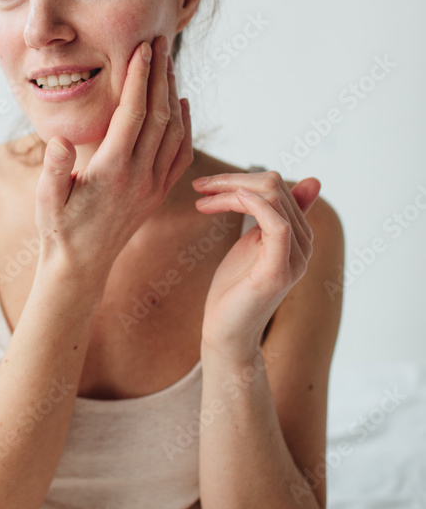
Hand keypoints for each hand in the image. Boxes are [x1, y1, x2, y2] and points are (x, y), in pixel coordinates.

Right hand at [34, 34, 192, 290]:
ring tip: (169, 64)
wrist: (81, 266)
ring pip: (174, 131)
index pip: (132, 114)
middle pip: (159, 115)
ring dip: (173, 94)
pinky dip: (185, 124)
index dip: (139, 78)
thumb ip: (52, 169)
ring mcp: (153, 185)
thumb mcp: (46, 200)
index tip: (143, 48)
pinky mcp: (159, 193)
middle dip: (160, 75)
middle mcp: (140, 176)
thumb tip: (58, 140)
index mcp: (112, 171)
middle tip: (160, 41)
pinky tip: (181, 104)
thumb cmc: (58, 229)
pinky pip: (181, 153)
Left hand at [192, 170, 320, 354]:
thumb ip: (270, 215)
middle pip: (274, 187)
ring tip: (202, 197)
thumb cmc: (235, 288)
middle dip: (231, 180)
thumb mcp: (252, 242)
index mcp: (298, 235)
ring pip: (272, 198)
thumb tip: (308, 181)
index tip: (206, 184)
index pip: (276, 187)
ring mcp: (295, 258)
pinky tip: (229, 198)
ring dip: (231, 189)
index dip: (240, 178)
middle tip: (200, 187)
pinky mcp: (280, 270)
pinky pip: (278, 225)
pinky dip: (254, 204)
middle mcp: (304, 245)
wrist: (226, 331)